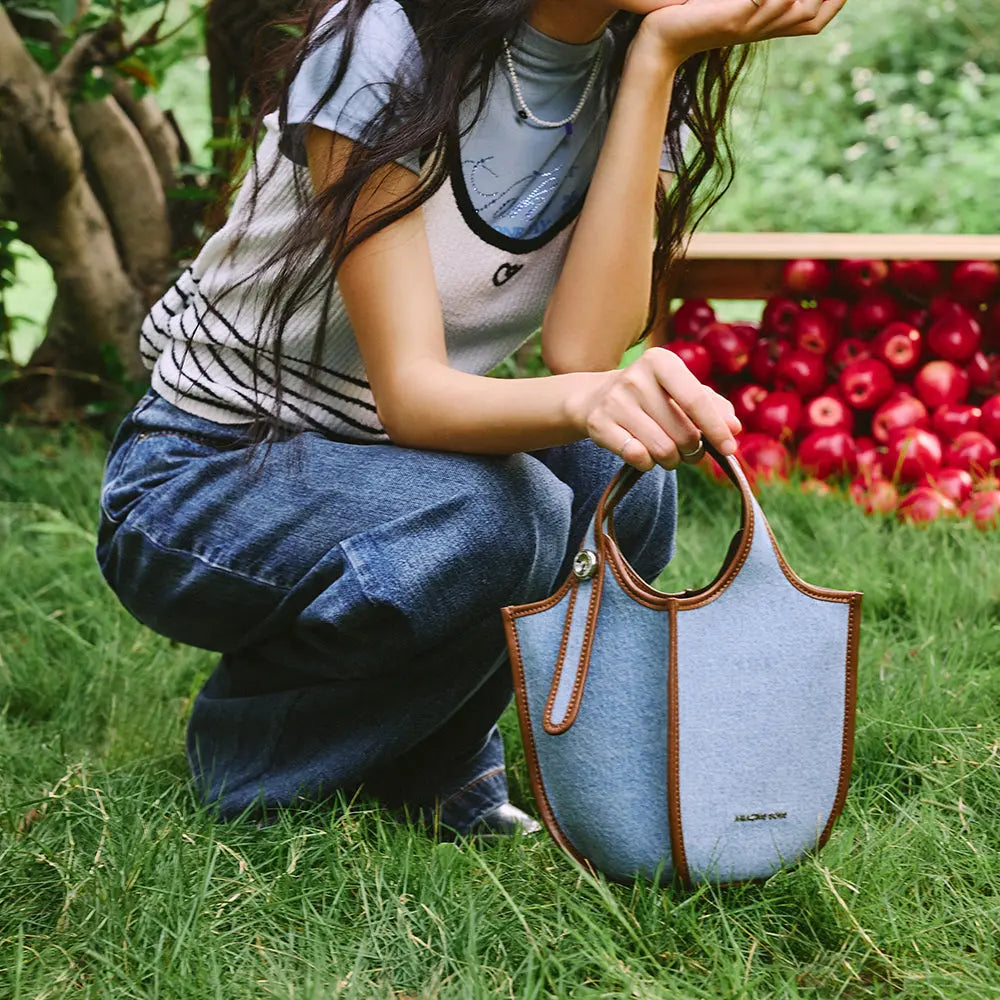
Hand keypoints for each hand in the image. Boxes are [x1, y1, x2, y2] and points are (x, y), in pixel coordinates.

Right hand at [570, 348, 741, 470]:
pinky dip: (647, 463)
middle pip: (682, 433)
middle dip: (692, 449)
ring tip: (668, 452)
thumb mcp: (681, 390)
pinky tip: (644, 453)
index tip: (729, 448)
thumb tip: (734, 427)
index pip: (696, 400)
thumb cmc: (651, 395)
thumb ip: (713, 405)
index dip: (716, 428)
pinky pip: (638, 457)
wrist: (596, 397)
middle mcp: (635, 378)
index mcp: (660, 361)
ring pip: (662, 450)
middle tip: (689, 449)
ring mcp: (614, 401)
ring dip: (672, 460)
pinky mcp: (598, 424)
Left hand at [633, 0, 846, 65]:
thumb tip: (768, 0)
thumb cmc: (694, 19)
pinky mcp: (732, 19)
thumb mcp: (735, 8)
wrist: (661, 40)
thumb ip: (758, 2)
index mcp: (768, 28)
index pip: (816, 21)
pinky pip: (767, 0)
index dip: (835, 2)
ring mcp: (750, 26)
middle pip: (812, 13)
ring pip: (797, 6)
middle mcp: (764, 30)